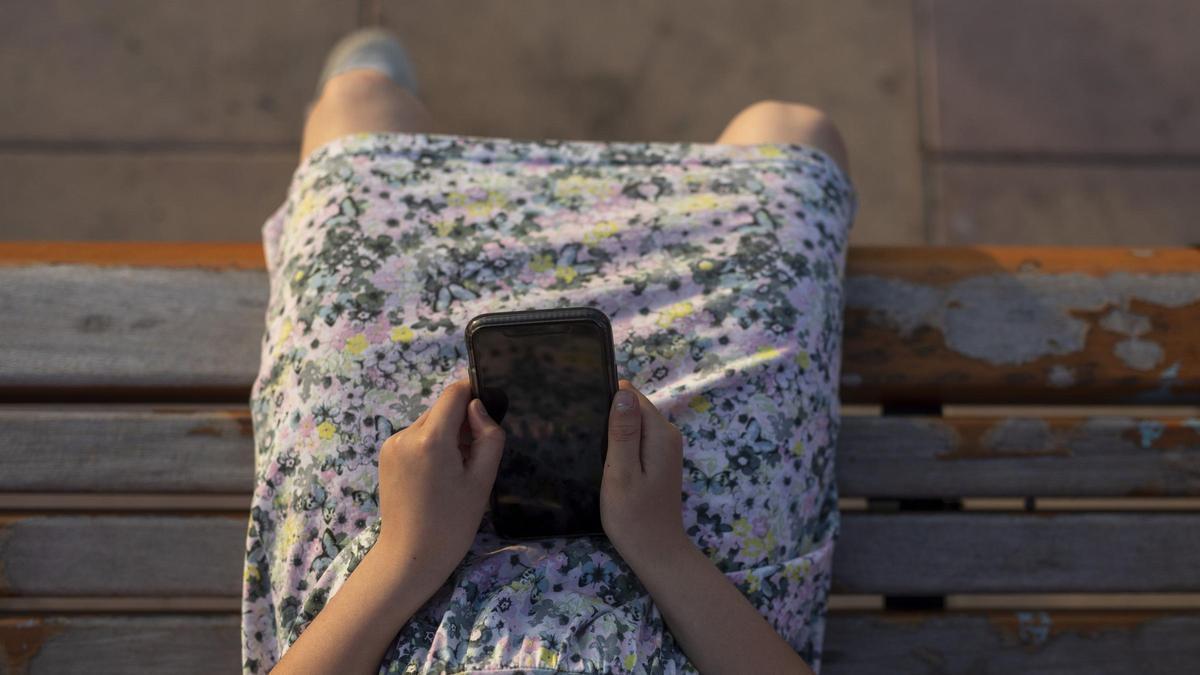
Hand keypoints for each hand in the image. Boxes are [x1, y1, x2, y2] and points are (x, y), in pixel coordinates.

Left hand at [374, 379, 504, 588]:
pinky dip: (432, 446)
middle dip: (462, 423)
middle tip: (475, 457)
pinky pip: (416, 437)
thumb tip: (478, 408)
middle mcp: (406, 434)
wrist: (411, 556)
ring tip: (456, 472)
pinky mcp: (386, 456)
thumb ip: (488, 436)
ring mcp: (392, 444)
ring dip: (447, 435)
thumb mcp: (482, 480)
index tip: (489, 409)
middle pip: (442, 409)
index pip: (454, 393)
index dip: (474, 393)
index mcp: (431, 439)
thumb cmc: (452, 523)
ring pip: (429, 423)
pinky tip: (438, 476)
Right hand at [600, 380, 689, 562]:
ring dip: (612, 435)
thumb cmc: (634, 516)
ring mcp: (665, 448)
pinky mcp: (658, 461)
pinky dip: (620, 448)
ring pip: (633, 424)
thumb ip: (623, 431)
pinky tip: (607, 465)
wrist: (656, 552)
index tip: (587, 421)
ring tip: (595, 455)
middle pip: (633, 408)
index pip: (631, 396)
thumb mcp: (621, 472)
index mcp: (660, 433)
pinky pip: (636, 440)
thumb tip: (623, 392)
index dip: (607, 402)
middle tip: (587, 443)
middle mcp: (668, 435)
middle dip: (609, 419)